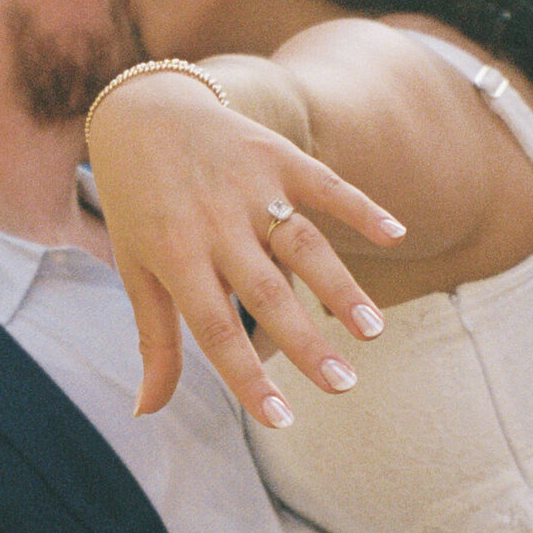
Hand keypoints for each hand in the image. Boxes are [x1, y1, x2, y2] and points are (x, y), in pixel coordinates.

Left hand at [86, 74, 405, 428]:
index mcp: (175, 257)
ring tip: (371, 331)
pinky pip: (325, 184)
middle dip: (305, 342)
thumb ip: (155, 341)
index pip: (215, 330)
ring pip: (303, 243)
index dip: (247, 378)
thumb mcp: (136, 270)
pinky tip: (396, 234)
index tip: (282, 421)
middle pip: (267, 292)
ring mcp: (249, 186)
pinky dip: (361, 207)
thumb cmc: (139, 205)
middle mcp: (214, 223)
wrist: (142, 111)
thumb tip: (149, 411)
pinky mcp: (276, 154)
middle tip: (343, 385)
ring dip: (340, 286)